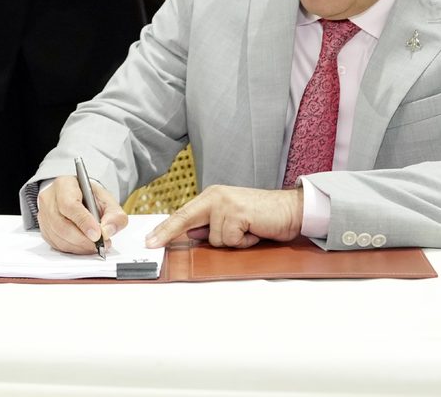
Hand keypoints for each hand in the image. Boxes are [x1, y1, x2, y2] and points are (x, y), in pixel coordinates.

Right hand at [36, 174, 127, 254]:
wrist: (77, 198)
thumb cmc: (90, 198)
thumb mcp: (107, 200)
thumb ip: (114, 215)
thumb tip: (108, 231)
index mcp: (64, 185)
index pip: (69, 205)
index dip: (83, 222)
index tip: (98, 234)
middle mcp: (49, 199)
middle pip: (62, 224)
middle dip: (83, 239)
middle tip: (100, 244)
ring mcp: (44, 215)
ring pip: (58, 237)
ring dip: (80, 246)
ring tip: (95, 246)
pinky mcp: (44, 230)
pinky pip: (56, 245)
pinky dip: (73, 249)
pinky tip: (84, 246)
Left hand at [144, 185, 303, 248]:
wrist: (290, 209)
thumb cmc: (263, 217)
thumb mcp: (232, 220)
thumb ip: (213, 226)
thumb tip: (191, 235)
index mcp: (212, 197)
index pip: (183, 214)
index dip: (164, 229)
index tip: (149, 241)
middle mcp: (215, 196)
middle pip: (184, 218)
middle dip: (167, 233)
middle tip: (150, 244)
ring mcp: (225, 203)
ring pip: (214, 239)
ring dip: (233, 242)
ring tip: (248, 231)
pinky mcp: (237, 212)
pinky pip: (230, 240)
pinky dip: (243, 242)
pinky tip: (253, 231)